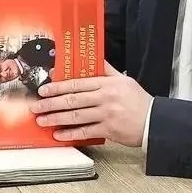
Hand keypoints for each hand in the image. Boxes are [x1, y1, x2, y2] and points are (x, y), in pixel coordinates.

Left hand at [28, 61, 151, 146]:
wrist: (155, 121)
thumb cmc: (138, 100)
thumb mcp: (124, 80)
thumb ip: (106, 70)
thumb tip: (92, 57)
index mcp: (107, 84)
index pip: (77, 83)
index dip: (58, 87)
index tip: (44, 89)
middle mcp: (105, 98)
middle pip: (73, 100)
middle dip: (51, 103)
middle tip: (36, 106)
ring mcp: (106, 115)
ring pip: (76, 116)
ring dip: (56, 118)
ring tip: (42, 120)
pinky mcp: (109, 130)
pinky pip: (86, 132)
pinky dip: (71, 134)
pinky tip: (58, 134)